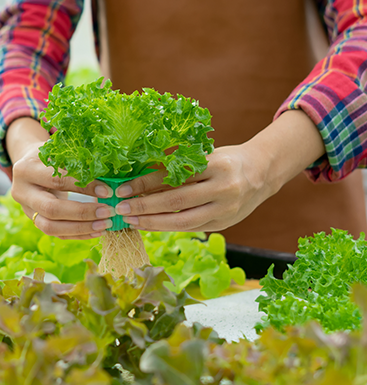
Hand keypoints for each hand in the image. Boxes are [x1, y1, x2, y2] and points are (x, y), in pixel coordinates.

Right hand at [6, 117, 116, 238]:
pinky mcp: (33, 221)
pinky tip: (97, 231)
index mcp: (26, 169)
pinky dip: (78, 234)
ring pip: (50, 227)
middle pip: (51, 209)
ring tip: (105, 224)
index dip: (83, 187)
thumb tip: (109, 175)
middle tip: (108, 212)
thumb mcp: (58, 151)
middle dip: (83, 213)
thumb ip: (76, 161)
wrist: (28, 165)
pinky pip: (56, 234)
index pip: (57, 181)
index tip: (108, 191)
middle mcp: (21, 192)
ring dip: (81, 228)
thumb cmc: (49, 155)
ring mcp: (26, 209)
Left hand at [114, 110, 325, 232]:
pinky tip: (150, 225)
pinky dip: (167, 228)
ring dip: (152, 223)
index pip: (173, 176)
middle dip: (144, 207)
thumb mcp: (203, 155)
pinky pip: (190, 229)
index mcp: (215, 165)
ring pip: (182, 222)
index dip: (145, 183)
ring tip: (131, 221)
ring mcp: (225, 209)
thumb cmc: (225, 160)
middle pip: (176, 202)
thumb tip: (138, 177)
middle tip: (121, 209)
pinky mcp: (224, 224)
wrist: (263, 172)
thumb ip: (176, 166)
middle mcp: (223, 188)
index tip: (123, 188)